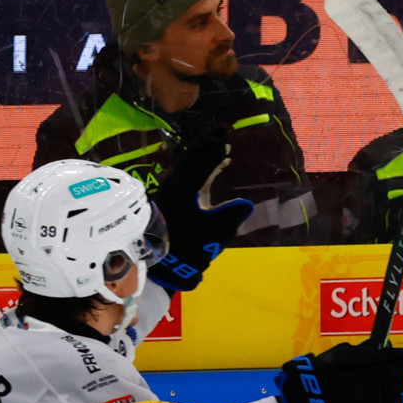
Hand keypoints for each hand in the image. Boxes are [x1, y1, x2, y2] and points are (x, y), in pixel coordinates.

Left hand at [147, 133, 251, 292]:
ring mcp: (169, 195)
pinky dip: (197, 168)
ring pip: (186, 168)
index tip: (226, 140)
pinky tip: (207, 169)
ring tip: (219, 147)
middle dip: (207, 147)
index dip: (213, 153)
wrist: (157, 269)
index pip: (199, 165)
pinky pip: (185, 178)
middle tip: (223, 133)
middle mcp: (172, 189)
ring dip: (202, 156)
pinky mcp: (170, 203)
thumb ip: (227, 221)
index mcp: (180, 193)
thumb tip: (245, 203)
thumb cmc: (183, 253)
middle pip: (190, 161)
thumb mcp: (209, 239)